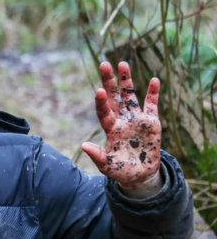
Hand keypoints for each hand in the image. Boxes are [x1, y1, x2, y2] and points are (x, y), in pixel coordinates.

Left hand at [81, 61, 161, 192]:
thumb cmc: (121, 170)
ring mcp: (136, 119)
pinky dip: (153, 93)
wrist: (140, 175)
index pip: (104, 111)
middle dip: (109, 81)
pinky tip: (154, 79)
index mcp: (111, 129)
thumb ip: (97, 156)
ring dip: (127, 80)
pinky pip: (151, 104)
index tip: (99, 90)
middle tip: (104, 64)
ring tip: (122, 63)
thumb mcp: (108, 166)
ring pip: (130, 96)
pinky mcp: (151, 122)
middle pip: (114, 97)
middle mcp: (122, 120)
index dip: (101, 102)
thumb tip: (83, 146)